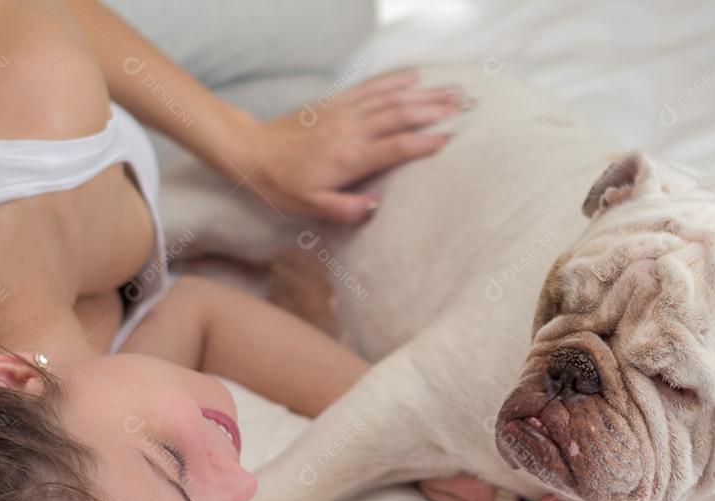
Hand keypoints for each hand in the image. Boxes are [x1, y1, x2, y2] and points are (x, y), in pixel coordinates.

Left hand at [235, 71, 462, 223]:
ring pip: (389, 98)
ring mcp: (343, 113)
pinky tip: (413, 77)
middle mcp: (350, 131)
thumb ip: (344, 209)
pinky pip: (369, 87)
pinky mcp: (335, 102)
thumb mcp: (309, 207)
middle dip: (433, 110)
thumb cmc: (281, 184)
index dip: (424, 143)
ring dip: (422, 93)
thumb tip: (375, 207)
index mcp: (348, 158)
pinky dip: (393, 81)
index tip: (450, 140)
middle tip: (463, 107)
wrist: (250, 150)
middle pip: (399, 116)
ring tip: (450, 91)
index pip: (395, 148)